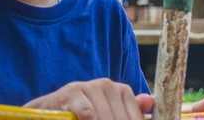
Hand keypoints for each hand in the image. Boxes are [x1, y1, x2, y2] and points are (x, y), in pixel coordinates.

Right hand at [23, 79, 153, 119]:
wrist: (52, 109)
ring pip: (105, 117)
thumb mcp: (107, 113)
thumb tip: (150, 101)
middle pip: (120, 119)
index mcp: (121, 91)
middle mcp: (107, 86)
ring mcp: (90, 87)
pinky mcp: (73, 91)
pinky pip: (87, 112)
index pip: (134, 117)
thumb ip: (129, 110)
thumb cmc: (83, 113)